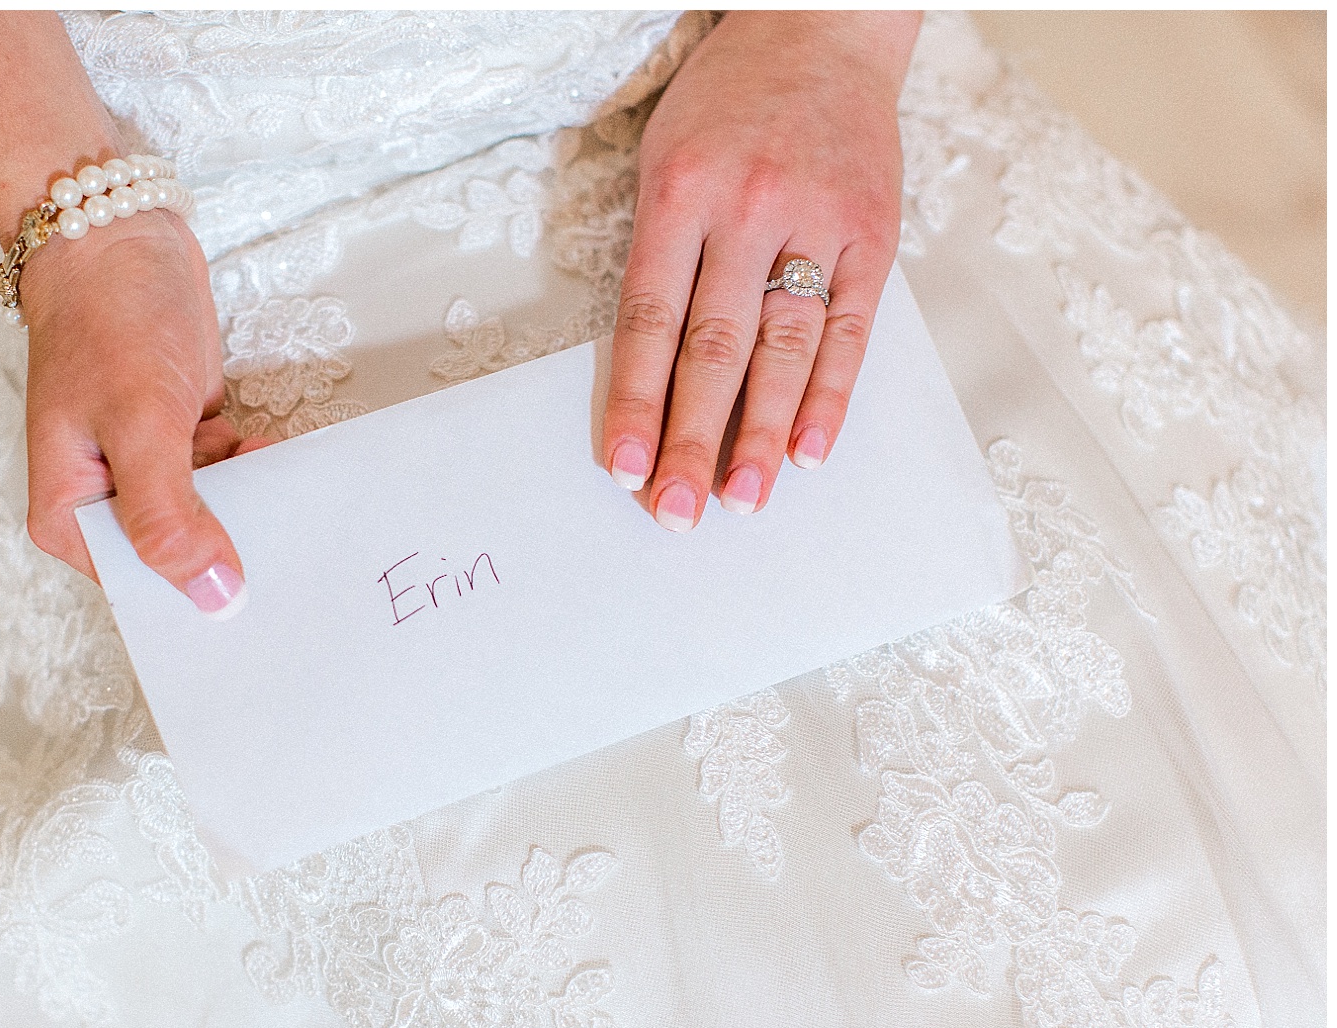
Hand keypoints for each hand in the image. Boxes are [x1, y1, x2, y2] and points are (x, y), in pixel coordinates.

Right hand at [21, 208, 268, 615]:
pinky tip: (272, 450)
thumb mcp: (140, 427)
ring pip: (213, 517)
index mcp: (70, 520)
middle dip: (231, 550)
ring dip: (251, 503)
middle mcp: (105, 505)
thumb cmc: (108, 323)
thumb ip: (170, 517)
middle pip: (179, 559)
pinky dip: (254, 466)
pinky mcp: (181, 440)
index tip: (260, 606)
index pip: (141, 589)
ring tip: (282, 486)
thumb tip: (214, 596)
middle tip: (292, 551)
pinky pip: (229, 477)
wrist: (117, 236)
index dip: (196, 599)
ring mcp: (146, 472)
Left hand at [603, 12, 918, 526]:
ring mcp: (817, 222)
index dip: (634, 399)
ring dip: (762, 434)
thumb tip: (651, 375)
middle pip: (714, 348)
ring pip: (786, 349)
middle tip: (676, 510)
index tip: (622, 466)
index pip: (649, 319)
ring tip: (744, 500)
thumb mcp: (666, 161)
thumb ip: (660, 257)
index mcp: (680, 192)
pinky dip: (830, 396)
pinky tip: (810, 452)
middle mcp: (748, 209)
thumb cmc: (726, 106)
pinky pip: (851, 330)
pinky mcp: (873, 235)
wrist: (822, 31)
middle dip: (692, 439)